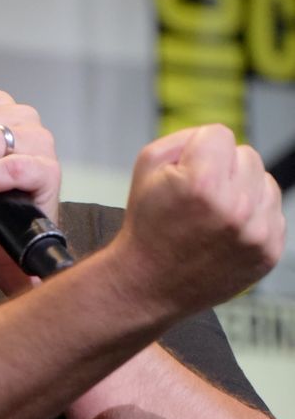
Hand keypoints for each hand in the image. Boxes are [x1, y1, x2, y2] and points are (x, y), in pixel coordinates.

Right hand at [114, 124, 284, 316]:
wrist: (149, 284)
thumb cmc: (148, 226)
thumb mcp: (146, 167)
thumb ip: (185, 137)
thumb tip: (218, 139)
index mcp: (202, 184)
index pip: (220, 134)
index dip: (198, 150)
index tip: (184, 176)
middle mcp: (235, 209)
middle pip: (248, 155)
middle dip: (223, 170)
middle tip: (198, 200)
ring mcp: (256, 234)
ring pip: (265, 182)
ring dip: (243, 192)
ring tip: (213, 216)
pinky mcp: (268, 252)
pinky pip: (273, 213)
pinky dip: (253, 218)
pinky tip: (226, 233)